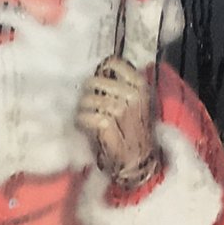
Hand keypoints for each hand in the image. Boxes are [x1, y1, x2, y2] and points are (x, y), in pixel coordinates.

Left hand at [76, 56, 159, 188]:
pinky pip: (88, 116)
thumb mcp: (138, 104)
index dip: (101, 69)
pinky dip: (82, 119)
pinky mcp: (109, 126)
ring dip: (83, 106)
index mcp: (141, 86)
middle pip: (99, 81)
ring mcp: (122, 111)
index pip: (116, 64)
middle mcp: (133, 96)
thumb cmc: (136, 131)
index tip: (97, 76)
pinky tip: (83, 123)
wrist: (140, 160)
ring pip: (92, 99)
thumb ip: (124, 87)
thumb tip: (101, 71)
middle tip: (85, 98)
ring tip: (83, 111)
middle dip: (88, 90)